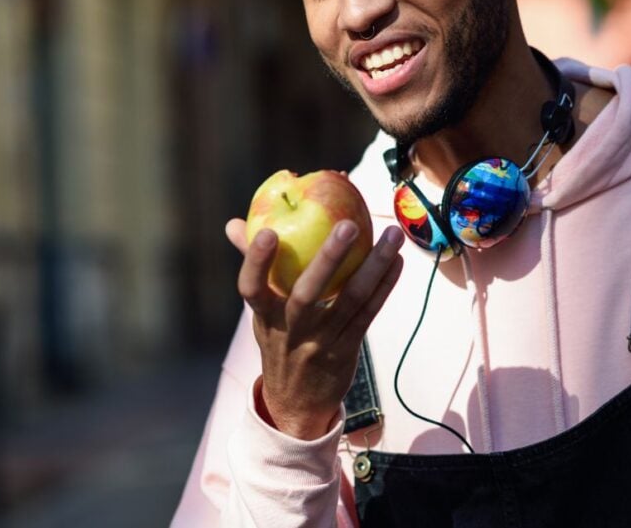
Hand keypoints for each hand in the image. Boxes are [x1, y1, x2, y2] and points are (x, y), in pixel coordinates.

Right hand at [226, 217, 404, 439]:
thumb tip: (234, 224)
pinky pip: (367, 314)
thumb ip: (254, 266)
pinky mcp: (346, 349)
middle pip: (307, 294)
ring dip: (374, 265)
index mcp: (265, 316)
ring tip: (392, 235)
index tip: (268, 232)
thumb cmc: (279, 342)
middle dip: (328, 258)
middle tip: (349, 225)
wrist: (296, 405)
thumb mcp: (261, 312)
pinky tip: (397, 261)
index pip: (252, 289)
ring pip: (350, 300)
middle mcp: (291, 330)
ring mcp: (320, 342)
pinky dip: (384, 286)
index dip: (257, 262)